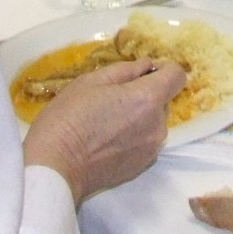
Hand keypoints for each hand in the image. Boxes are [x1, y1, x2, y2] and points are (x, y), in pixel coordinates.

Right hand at [23, 58, 189, 202]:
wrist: (55, 167)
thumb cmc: (68, 118)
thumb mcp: (91, 81)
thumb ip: (125, 70)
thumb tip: (146, 66)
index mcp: (147, 99)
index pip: (177, 76)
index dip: (164, 69)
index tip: (145, 72)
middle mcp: (157, 125)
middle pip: (163, 100)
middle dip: (144, 95)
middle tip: (112, 98)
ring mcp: (151, 148)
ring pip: (153, 122)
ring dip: (139, 117)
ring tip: (106, 122)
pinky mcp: (141, 166)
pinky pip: (146, 141)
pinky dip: (134, 136)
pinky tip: (107, 140)